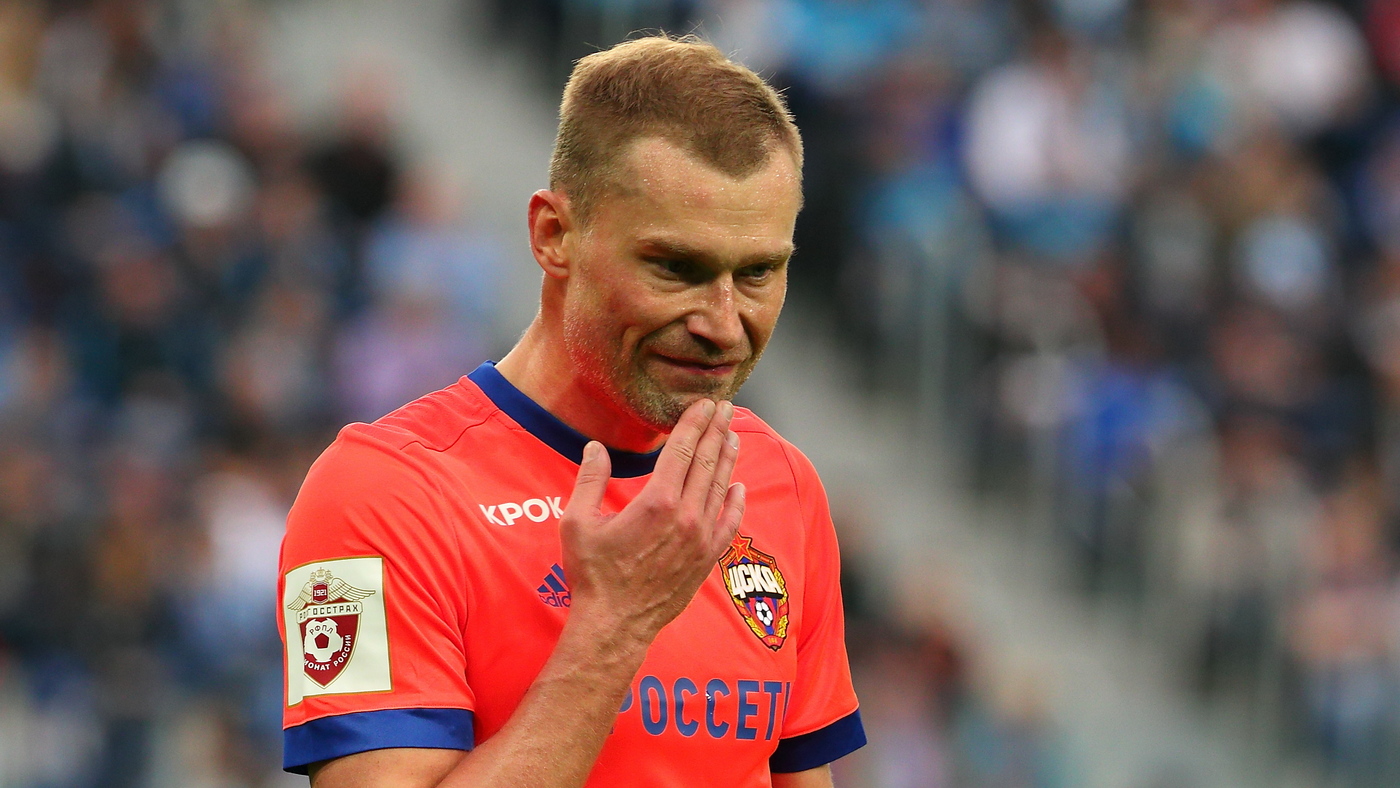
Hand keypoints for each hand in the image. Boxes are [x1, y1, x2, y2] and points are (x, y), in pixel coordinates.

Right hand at [560, 399, 745, 641]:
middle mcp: (686, 516)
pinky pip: (729, 523)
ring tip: (733, 434)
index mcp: (656, 501)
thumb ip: (590, 480)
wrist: (615, 625)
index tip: (704, 404)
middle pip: (707, 462)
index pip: (683, 449)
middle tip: (725, 408)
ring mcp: (701, 538)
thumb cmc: (593, 575)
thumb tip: (595, 448)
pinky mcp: (707, 559)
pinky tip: (739, 486)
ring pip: (721, 487)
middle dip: (716, 430)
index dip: (694, 423)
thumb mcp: (577, 523)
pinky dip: (736, 501)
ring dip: (728, 458)